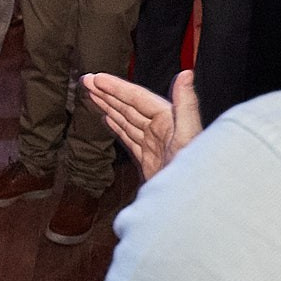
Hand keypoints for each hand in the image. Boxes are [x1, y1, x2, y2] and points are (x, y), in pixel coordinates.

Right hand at [83, 70, 203, 181]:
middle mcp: (161, 130)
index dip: (116, 87)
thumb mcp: (189, 134)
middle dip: (107, 93)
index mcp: (169, 121)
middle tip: (86, 81)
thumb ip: (186, 104)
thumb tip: (186, 74)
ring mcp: (153, 145)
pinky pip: (129, 138)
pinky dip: (117, 127)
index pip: (137, 98)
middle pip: (128, 106)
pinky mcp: (148, 161)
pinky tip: (108, 119)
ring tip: (92, 95)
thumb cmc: (194, 172)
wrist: (188, 206)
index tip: (96, 78)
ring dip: (109, 106)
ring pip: (126, 120)